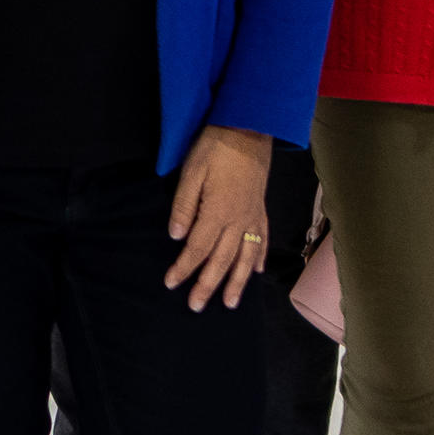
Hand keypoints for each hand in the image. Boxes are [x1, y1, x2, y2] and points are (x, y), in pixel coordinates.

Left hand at [162, 124, 275, 311]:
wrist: (248, 128)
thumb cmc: (215, 148)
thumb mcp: (191, 173)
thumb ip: (183, 206)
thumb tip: (175, 237)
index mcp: (217, 213)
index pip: (196, 249)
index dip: (183, 268)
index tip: (171, 284)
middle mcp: (237, 221)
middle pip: (221, 260)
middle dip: (208, 285)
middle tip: (196, 306)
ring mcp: (252, 216)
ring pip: (245, 257)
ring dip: (237, 282)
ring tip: (231, 303)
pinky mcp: (260, 209)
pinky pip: (262, 240)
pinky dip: (259, 258)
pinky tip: (257, 272)